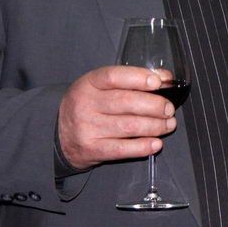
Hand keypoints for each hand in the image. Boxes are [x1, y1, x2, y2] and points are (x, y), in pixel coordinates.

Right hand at [57, 65, 177, 170]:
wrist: (59, 136)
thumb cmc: (89, 106)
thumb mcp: (102, 87)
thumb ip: (132, 80)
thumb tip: (165, 77)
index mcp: (89, 84)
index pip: (115, 76)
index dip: (139, 78)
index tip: (158, 82)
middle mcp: (85, 104)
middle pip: (127, 102)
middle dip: (155, 105)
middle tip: (169, 109)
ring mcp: (87, 128)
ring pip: (129, 126)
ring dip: (155, 126)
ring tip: (168, 124)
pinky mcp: (92, 150)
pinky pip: (122, 149)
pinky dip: (143, 147)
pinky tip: (156, 143)